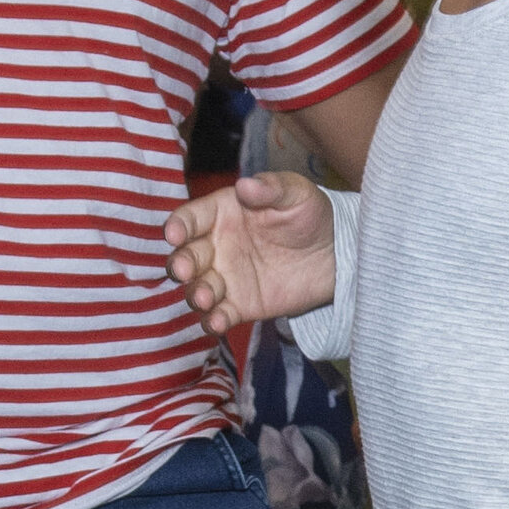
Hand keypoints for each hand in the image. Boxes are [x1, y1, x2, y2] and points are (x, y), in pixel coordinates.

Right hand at [166, 171, 336, 337]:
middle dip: (180, 264)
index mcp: (222, 213)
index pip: (190, 218)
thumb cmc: (310, 214)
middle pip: (186, 256)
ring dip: (195, 294)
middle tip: (184, 272)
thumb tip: (245, 186)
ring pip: (197, 288)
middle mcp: (216, 246)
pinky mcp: (239, 305)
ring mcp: (225, 277)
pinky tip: (217, 323)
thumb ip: (271, 188)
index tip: (174, 235)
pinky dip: (213, 321)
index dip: (178, 226)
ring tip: (206, 300)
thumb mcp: (297, 192)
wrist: (334, 254)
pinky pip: (219, 315)